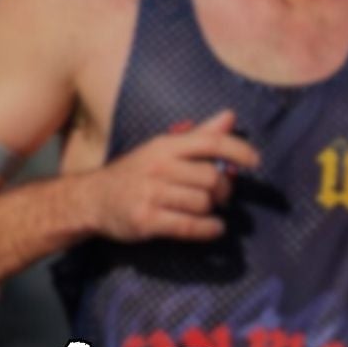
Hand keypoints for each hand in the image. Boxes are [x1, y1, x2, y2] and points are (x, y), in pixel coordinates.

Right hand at [92, 109, 259, 244]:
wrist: (92, 200)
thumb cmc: (135, 173)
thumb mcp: (162, 149)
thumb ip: (198, 136)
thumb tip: (230, 116)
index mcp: (164, 146)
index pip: (210, 142)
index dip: (238, 150)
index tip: (255, 162)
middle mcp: (158, 167)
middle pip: (211, 178)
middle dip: (224, 190)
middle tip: (222, 197)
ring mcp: (151, 194)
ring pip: (203, 204)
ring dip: (212, 211)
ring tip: (208, 212)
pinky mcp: (146, 221)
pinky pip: (190, 227)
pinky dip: (209, 230)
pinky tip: (214, 229)